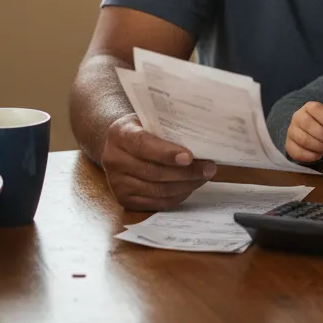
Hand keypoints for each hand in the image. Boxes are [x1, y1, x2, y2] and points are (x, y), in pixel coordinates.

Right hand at [100, 113, 216, 211]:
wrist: (118, 145)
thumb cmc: (141, 128)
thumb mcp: (148, 119)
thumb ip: (166, 127)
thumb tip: (201, 136)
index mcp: (119, 134)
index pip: (143, 145)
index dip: (167, 153)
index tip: (189, 157)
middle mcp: (114, 160)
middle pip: (153, 172)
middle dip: (185, 172)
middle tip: (209, 168)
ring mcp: (117, 183)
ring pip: (156, 190)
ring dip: (185, 186)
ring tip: (203, 177)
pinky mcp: (124, 199)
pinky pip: (155, 203)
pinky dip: (176, 197)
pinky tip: (189, 187)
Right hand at [285, 102, 322, 162]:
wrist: (306, 131)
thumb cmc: (321, 124)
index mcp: (308, 107)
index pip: (316, 109)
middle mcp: (297, 117)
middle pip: (308, 125)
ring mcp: (291, 131)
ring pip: (303, 139)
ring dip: (318, 146)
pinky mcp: (289, 144)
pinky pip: (298, 152)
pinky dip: (310, 155)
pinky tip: (319, 155)